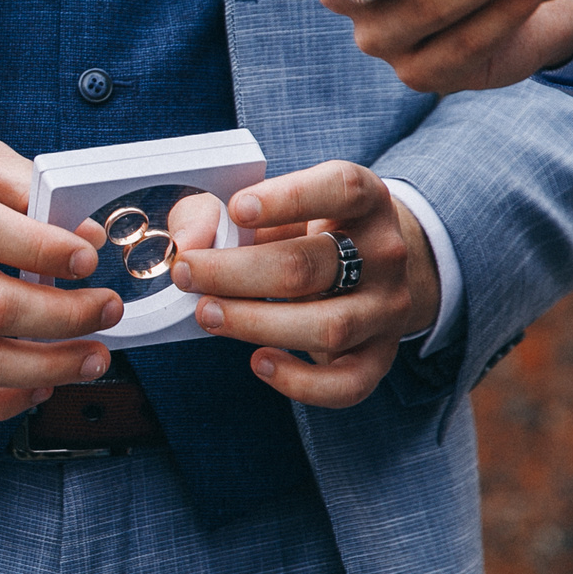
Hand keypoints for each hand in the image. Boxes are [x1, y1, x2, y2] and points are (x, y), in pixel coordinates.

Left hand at [164, 161, 440, 407]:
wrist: (369, 272)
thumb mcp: (267, 207)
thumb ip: (214, 214)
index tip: (236, 210)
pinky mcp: (379, 358)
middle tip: (187, 273)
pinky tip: (259, 362)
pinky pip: (347, 384)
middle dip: (237, 272)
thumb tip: (186, 242)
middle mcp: (384, 253)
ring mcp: (386, 308)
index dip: (288, 198)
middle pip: (311, 265)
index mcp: (365, 201)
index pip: (341, 189)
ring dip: (256, 323)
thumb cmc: (302, 233)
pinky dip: (299, 382)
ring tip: (207, 314)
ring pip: (329, 326)